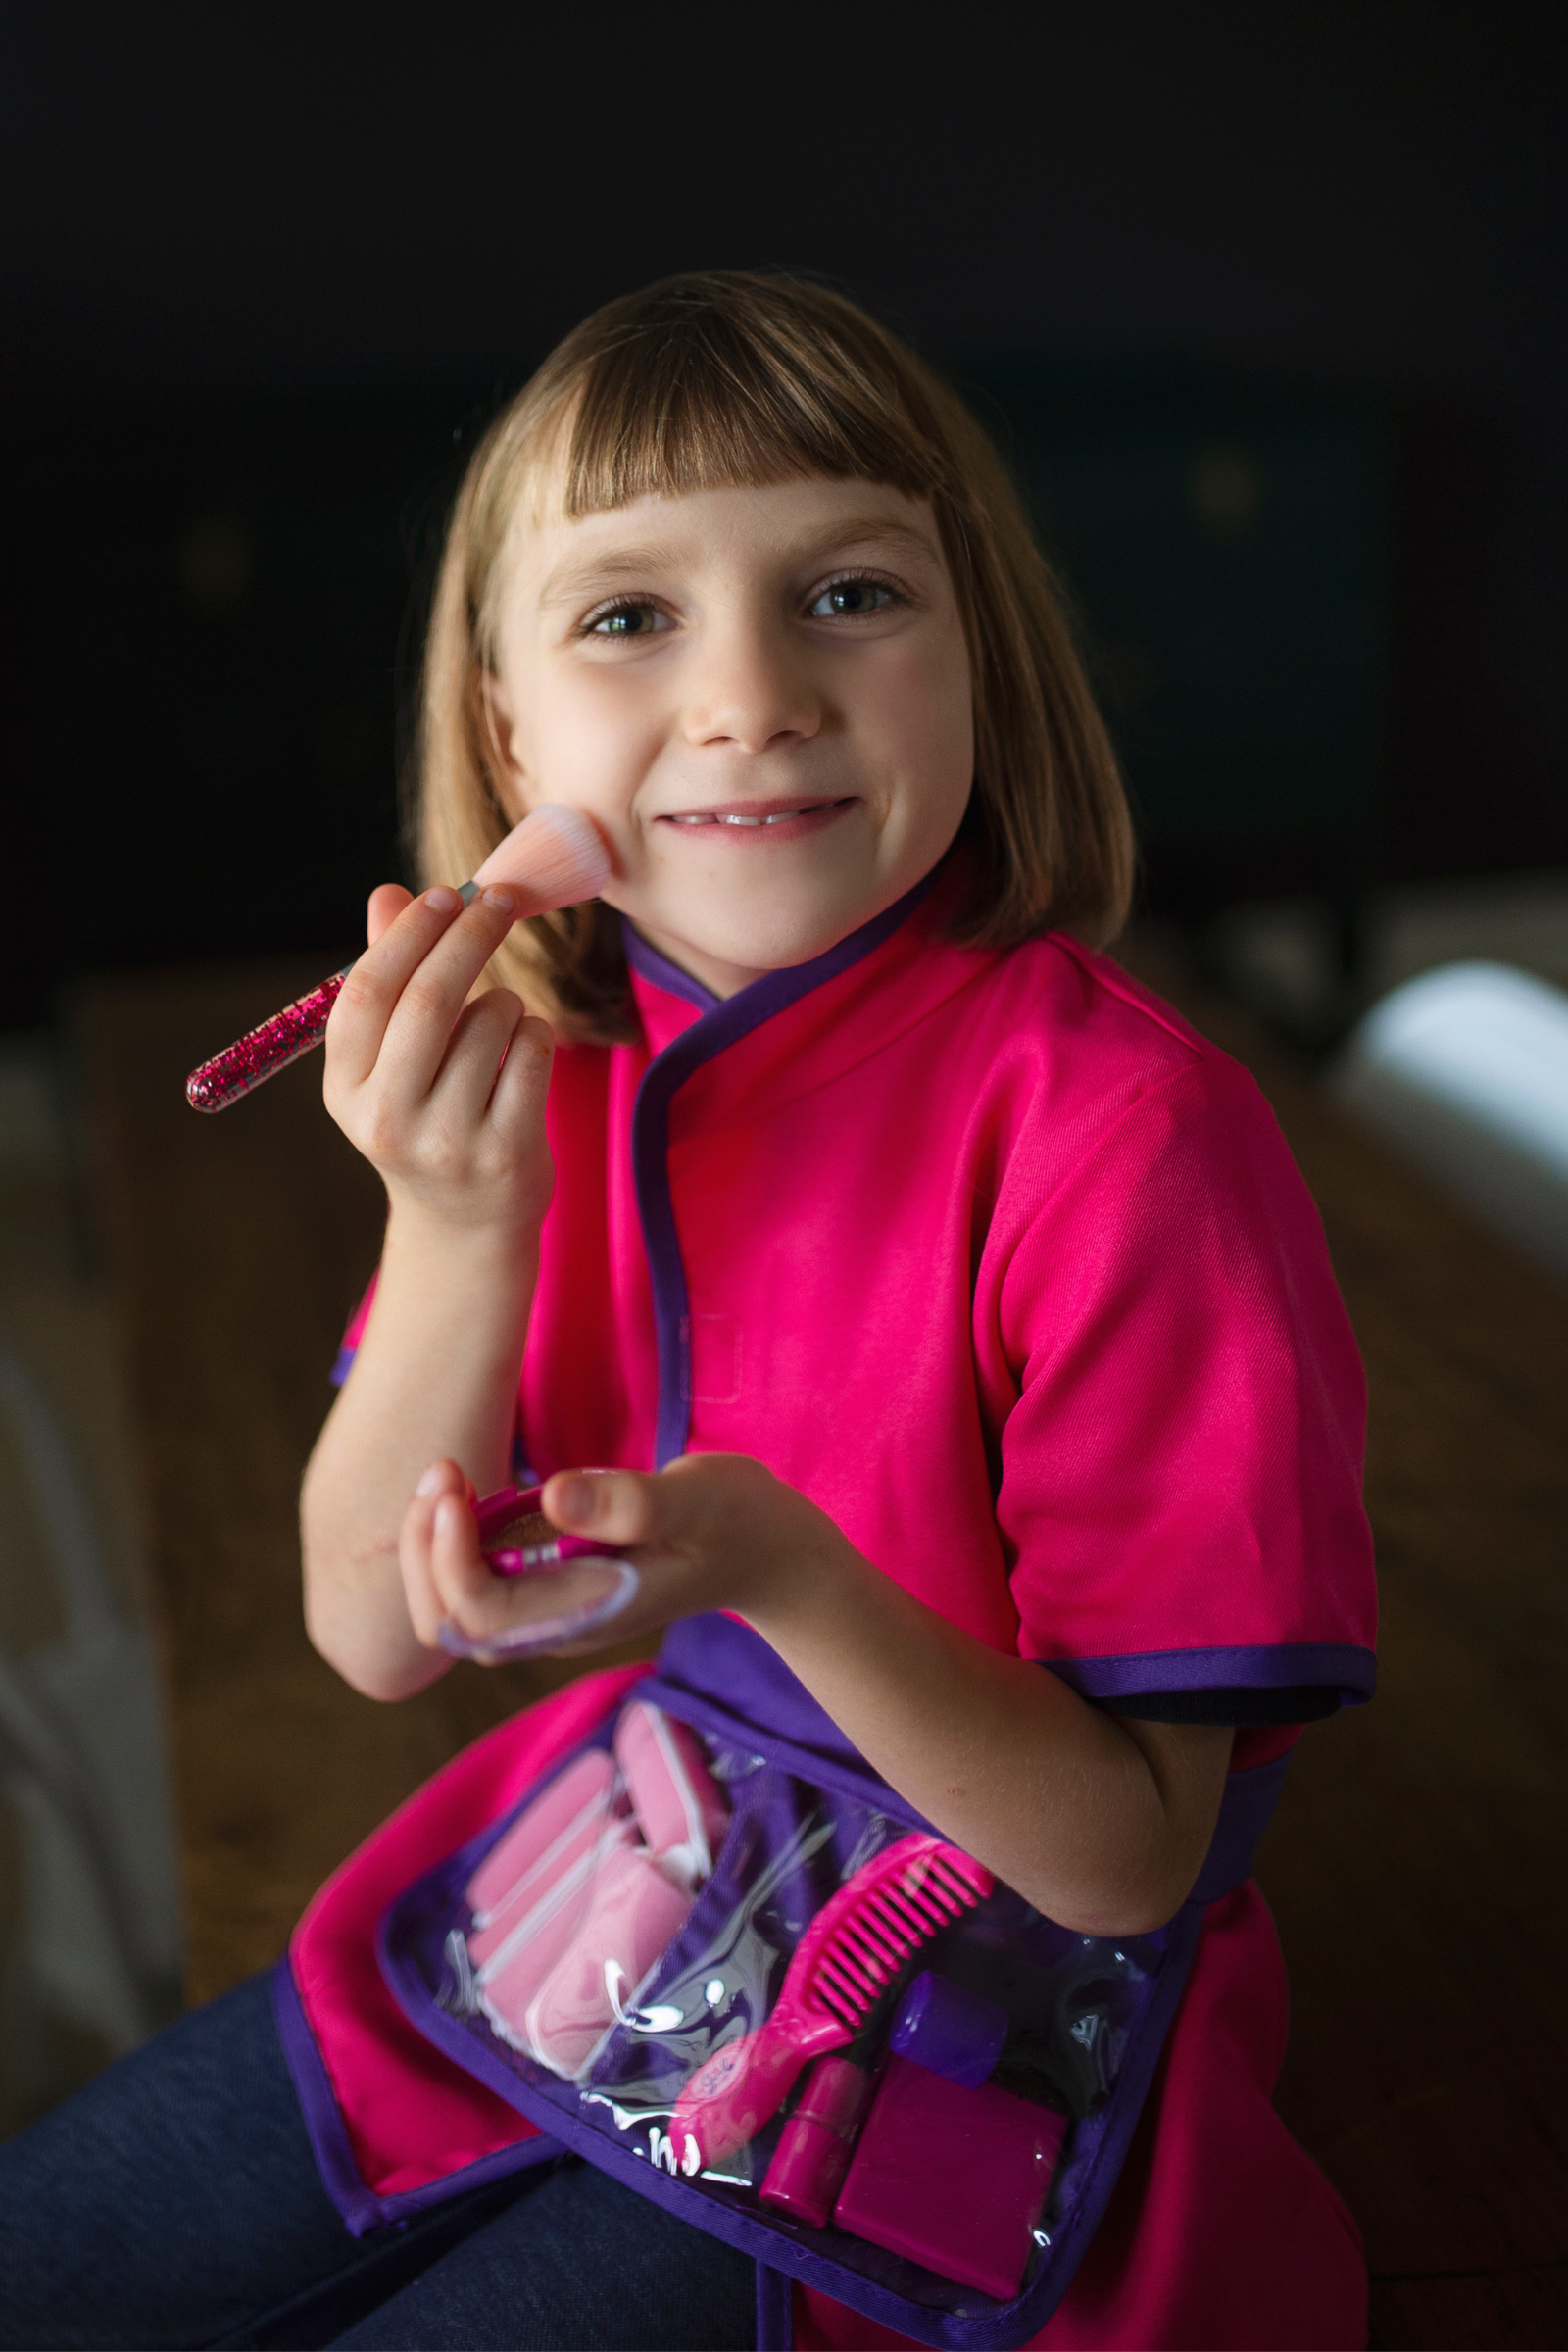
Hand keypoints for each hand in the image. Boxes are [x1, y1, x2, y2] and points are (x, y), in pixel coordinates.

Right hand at [322, 882, 552, 1234]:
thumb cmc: (429, 1117)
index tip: (444, 894)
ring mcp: (446, 1141)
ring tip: (501, 1021)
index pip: (368, 992)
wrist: (465, 1223)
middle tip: (499, 898)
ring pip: (490, 1022)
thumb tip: (387, 893)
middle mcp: (387, 1119)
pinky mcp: (503, 1153)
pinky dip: (537, 1033)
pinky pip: (532, 1053)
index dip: (408, 934)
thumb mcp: (392, 1062)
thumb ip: (392, 979)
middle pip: (429, 1000)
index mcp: (347, 1089)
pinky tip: (525, 1051)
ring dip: (507, 999)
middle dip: (470, 935)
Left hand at [398, 1454, 845, 1662]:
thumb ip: (629, 1503)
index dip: (447, 1556)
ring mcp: (550, 1609)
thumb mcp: (698, 1499)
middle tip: (442, 1473)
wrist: (768, 1552)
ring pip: (451, 1606)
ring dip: (429, 1544)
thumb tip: (554, 1497)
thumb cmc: (738, 1521)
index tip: (456, 1487)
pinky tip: (470, 1489)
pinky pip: (473, 1580)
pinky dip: (453, 1538)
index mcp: (585, 1615)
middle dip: (421, 1551)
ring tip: (446, 1475)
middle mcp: (556, 1624)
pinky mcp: (549, 1585)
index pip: (478, 1614)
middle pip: (446, 1622)